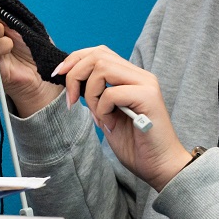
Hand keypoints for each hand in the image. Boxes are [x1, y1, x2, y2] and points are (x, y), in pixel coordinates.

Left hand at [51, 45, 192, 189]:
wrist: (160, 166)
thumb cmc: (135, 145)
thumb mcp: (106, 116)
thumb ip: (95, 98)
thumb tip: (74, 84)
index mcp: (131, 77)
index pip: (100, 52)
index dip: (75, 60)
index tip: (58, 76)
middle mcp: (140, 76)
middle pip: (98, 55)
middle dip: (75, 75)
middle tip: (71, 100)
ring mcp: (146, 84)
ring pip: (102, 68)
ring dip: (91, 93)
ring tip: (99, 116)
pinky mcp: (148, 97)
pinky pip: (111, 93)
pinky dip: (103, 109)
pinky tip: (111, 125)